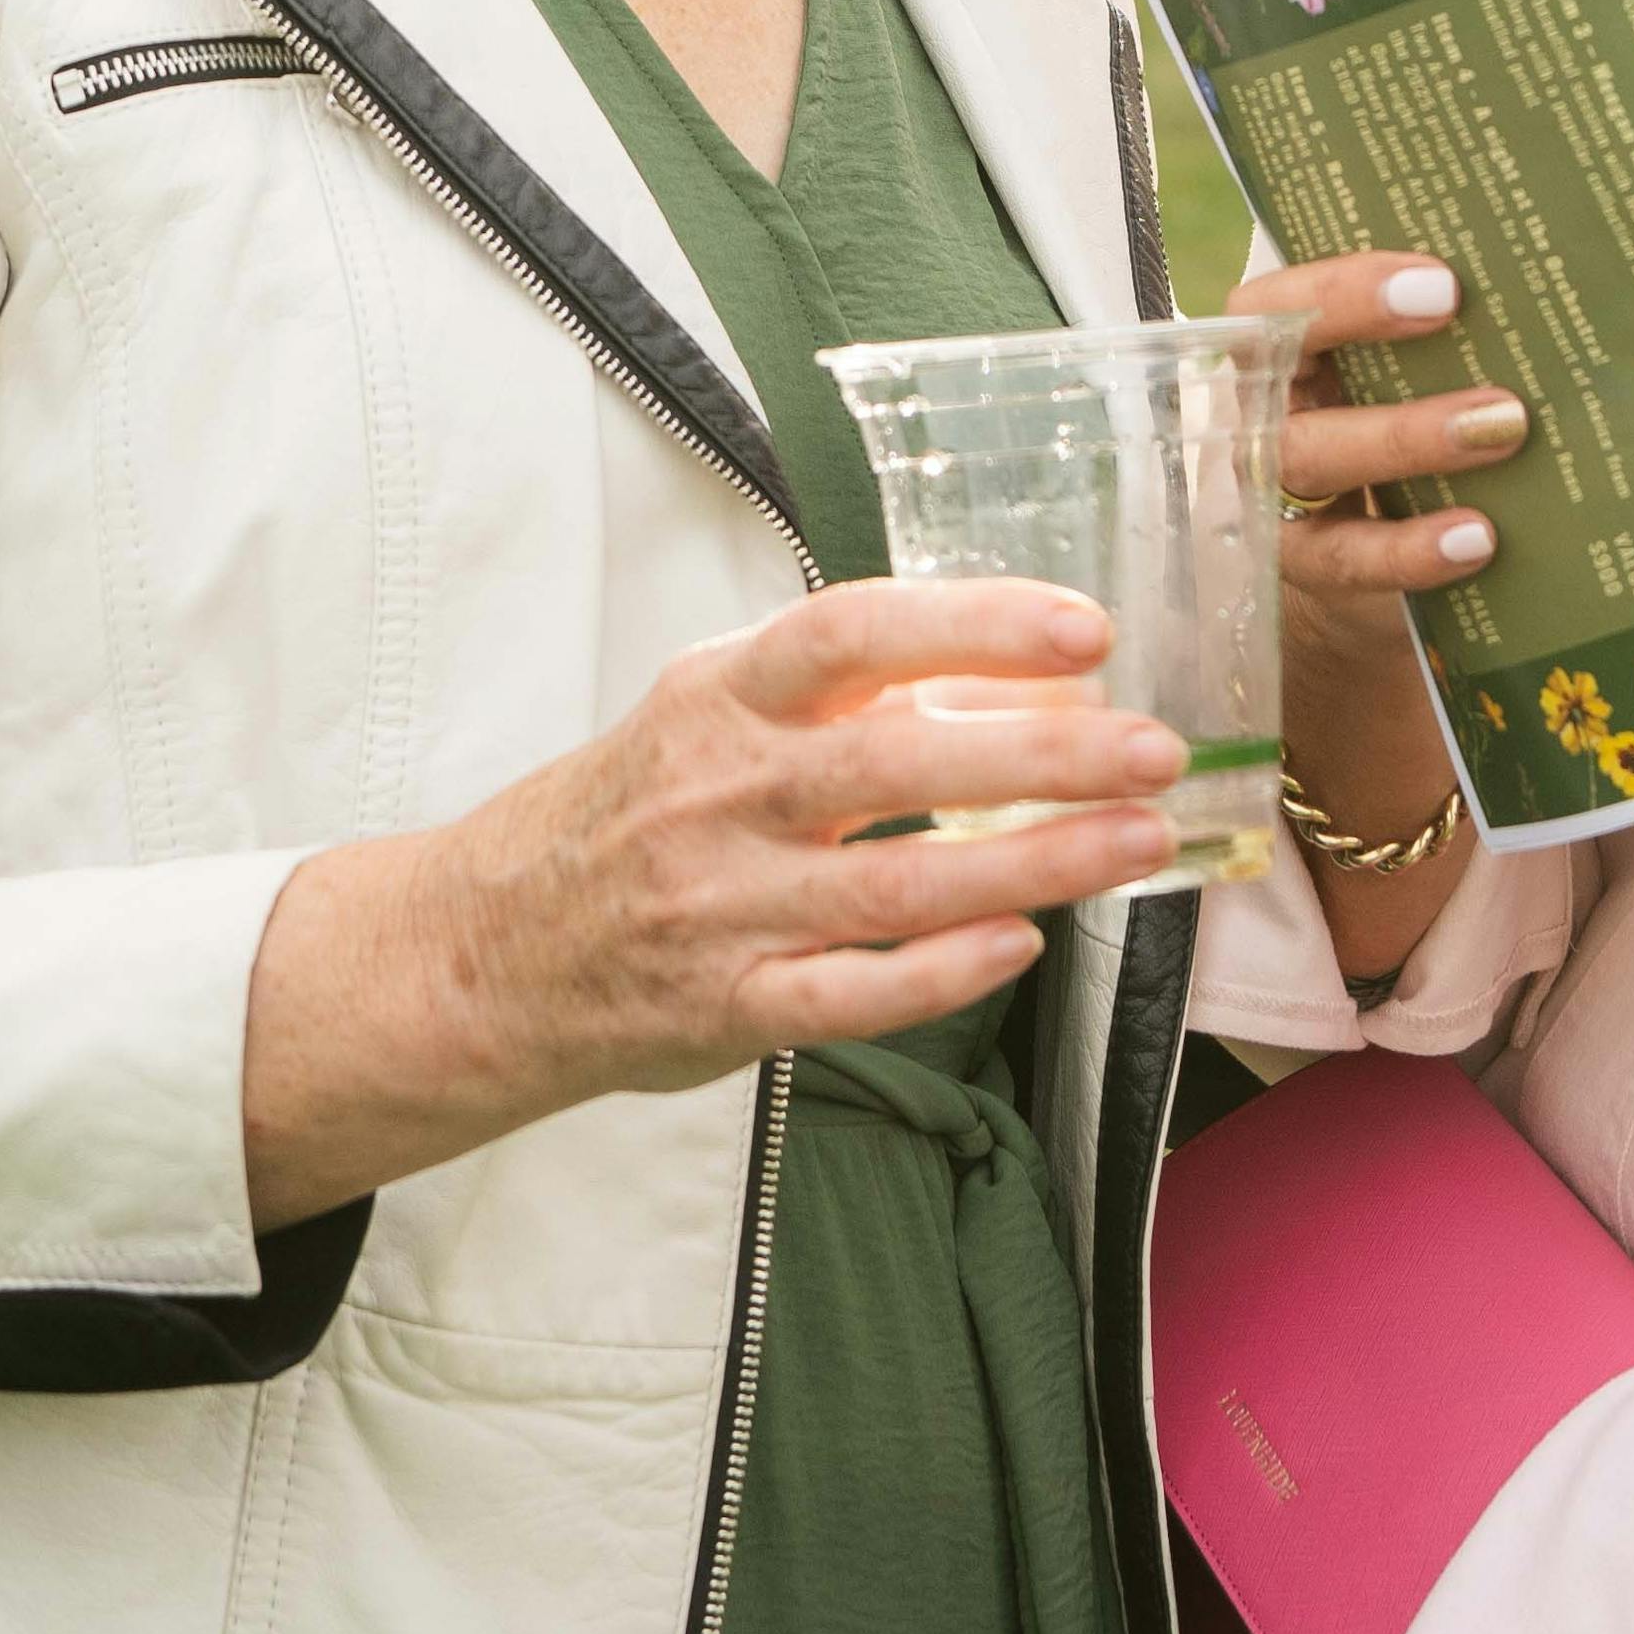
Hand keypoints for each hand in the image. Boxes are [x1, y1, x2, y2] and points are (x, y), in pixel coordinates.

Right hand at [239, 579, 1176, 1219]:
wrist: (480, 950)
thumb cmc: (629, 813)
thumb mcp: (709, 716)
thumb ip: (844, 696)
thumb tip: (1015, 677)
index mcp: (718, 699)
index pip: (853, 636)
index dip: (973, 625)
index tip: (1083, 631)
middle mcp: (718, 794)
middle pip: (896, 763)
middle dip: (1041, 756)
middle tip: (1153, 750)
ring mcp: (720, 907)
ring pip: (896, 885)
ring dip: (1032, 865)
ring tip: (1138, 842)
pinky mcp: (724, 1007)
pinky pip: (847, 993)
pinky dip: (940, 975)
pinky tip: (1024, 946)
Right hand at [1242, 250, 1518, 703]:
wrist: (1357, 566)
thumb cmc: (1389, 427)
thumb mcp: (1396, 379)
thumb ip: (1434, 338)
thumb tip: (1535, 301)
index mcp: (1276, 350)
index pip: (1277, 304)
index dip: (1346, 290)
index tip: (1442, 284)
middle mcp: (1259, 412)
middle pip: (1281, 373)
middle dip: (1367, 333)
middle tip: (1478, 349)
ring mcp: (1269, 493)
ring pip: (1309, 459)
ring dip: (1406, 440)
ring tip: (1502, 431)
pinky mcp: (1303, 565)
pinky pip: (1346, 556)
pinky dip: (1411, 548)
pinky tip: (1479, 538)